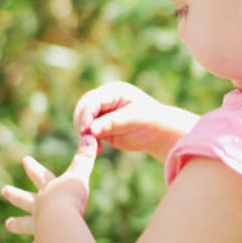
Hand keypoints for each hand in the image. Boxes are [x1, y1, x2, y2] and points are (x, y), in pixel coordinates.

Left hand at [2, 135, 98, 242]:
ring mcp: (39, 224)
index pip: (39, 175)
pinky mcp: (43, 241)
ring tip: (7, 225)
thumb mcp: (80, 173)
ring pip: (26, 224)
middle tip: (4, 190)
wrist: (61, 219)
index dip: (32, 167)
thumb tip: (90, 135)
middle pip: (25, 199)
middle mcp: (40, 206)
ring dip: (17, 224)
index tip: (24, 159)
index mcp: (49, 190)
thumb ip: (85, 157)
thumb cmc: (71, 195)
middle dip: (15, 194)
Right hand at [74, 82, 198, 161]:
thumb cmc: (151, 121)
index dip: (86, 115)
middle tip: (87, 140)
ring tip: (95, 147)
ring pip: (82, 122)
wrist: (159, 132)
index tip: (87, 130)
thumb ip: (113, 122)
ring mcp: (101, 113)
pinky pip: (88, 134)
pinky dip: (89, 142)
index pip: (92, 100)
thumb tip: (91, 129)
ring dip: (85, 135)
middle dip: (82, 124)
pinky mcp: (101, 127)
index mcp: (113, 91)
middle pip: (83, 109)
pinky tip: (98, 151)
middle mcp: (104, 100)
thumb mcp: (134, 119)